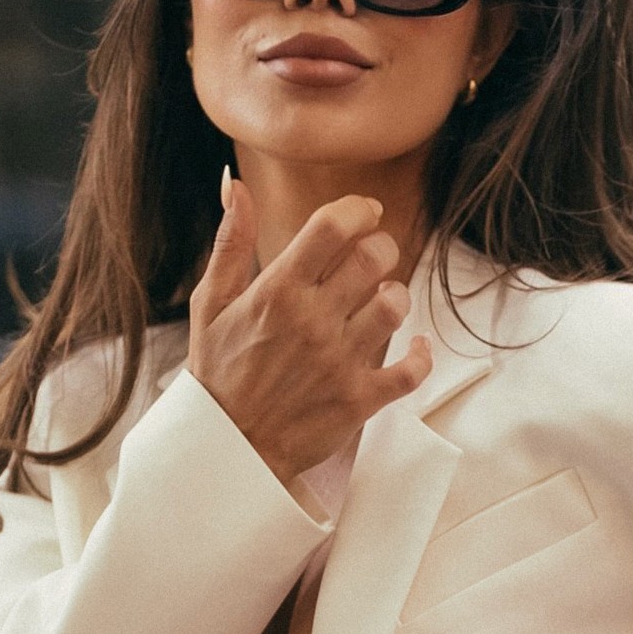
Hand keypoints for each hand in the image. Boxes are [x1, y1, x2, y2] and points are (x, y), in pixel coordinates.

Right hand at [188, 173, 430, 486]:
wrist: (226, 449)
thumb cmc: (218, 374)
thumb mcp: (210, 304)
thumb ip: (230, 243)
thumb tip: (235, 184)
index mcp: (277, 291)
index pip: (332, 227)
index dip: (358, 209)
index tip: (364, 213)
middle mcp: (312, 321)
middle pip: (374, 257)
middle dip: (380, 248)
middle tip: (372, 258)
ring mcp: (339, 361)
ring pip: (395, 305)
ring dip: (395, 296)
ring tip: (381, 300)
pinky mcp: (360, 399)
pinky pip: (413, 370)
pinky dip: (422, 355)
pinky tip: (416, 347)